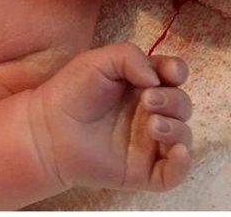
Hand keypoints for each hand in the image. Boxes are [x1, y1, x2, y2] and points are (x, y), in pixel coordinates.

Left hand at [29, 43, 191, 192]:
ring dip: (177, 128)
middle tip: (148, 100)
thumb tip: (157, 78)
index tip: (170, 72)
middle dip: (173, 100)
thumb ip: (131, 56)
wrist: (48, 129)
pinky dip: (183, 164)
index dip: (177, 72)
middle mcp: (149, 112)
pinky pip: (173, 173)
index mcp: (141, 83)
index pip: (174, 76)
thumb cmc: (71, 90)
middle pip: (182, 104)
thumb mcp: (99, 60)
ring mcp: (147, 142)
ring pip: (183, 136)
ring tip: (152, 124)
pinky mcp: (142, 171)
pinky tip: (177, 151)